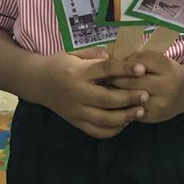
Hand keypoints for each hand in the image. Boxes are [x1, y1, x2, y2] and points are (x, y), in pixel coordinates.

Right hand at [26, 46, 149, 139]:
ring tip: (140, 111)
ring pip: (103, 119)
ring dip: (124, 117)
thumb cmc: (59, 63)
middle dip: (128, 98)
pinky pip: (95, 131)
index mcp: (78, 72)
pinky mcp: (75, 122)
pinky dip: (112, 130)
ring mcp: (76, 110)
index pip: (104, 70)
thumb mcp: (72, 52)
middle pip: (106, 99)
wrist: (38, 82)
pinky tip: (125, 123)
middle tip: (146, 95)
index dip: (124, 69)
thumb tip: (112, 55)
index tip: (142, 68)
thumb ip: (92, 54)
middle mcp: (77, 92)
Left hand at [104, 51, 183, 123]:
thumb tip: (113, 59)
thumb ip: (140, 58)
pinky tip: (114, 100)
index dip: (124, 62)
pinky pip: (131, 110)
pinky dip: (121, 105)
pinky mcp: (153, 117)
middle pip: (133, 81)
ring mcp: (160, 104)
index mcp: (167, 68)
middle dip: (115, 78)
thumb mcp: (159, 60)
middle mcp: (166, 87)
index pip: (139, 62)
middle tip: (102, 76)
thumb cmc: (166, 72)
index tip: (113, 62)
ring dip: (115, 92)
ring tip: (105, 87)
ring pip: (131, 97)